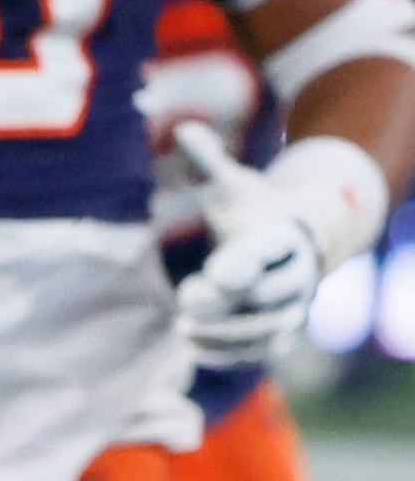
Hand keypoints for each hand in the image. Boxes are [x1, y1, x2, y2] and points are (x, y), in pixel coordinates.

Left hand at [174, 122, 323, 366]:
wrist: (297, 236)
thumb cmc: (254, 207)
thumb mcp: (232, 183)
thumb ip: (210, 161)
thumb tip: (184, 128)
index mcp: (281, 237)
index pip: (265, 252)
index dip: (242, 263)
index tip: (213, 273)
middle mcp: (294, 275)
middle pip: (267, 296)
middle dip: (228, 301)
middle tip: (185, 300)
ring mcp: (292, 306)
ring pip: (266, 330)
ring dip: (226, 334)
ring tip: (182, 331)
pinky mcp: (280, 330)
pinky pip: (260, 350)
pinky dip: (229, 352)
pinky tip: (192, 347)